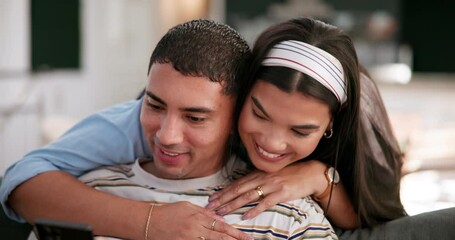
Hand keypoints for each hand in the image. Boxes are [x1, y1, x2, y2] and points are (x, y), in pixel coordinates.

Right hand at [149, 201, 252, 239]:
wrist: (147, 222)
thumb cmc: (167, 213)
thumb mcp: (187, 207)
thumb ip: (204, 213)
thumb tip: (219, 219)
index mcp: (197, 217)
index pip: (221, 226)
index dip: (235, 232)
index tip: (246, 236)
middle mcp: (195, 229)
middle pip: (219, 237)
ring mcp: (188, 239)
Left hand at [206, 160, 326, 219]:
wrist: (310, 173)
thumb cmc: (290, 174)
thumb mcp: (271, 174)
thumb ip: (258, 179)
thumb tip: (243, 186)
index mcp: (259, 173)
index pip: (237, 183)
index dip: (223, 191)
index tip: (211, 198)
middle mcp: (262, 178)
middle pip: (238, 190)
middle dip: (223, 198)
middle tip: (210, 207)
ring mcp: (271, 185)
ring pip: (248, 196)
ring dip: (233, 205)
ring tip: (222, 212)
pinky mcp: (281, 193)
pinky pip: (265, 203)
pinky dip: (254, 210)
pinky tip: (245, 216)